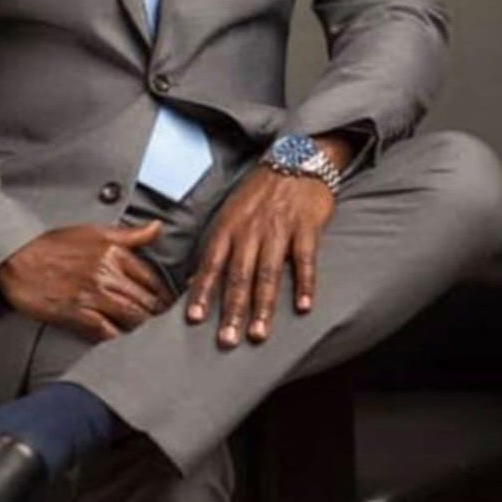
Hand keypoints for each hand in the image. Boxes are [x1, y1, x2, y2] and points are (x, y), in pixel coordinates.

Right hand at [0, 220, 173, 341]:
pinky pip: (107, 331)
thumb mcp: (94, 231)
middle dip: (156, 314)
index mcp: (114, 253)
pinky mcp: (76, 313)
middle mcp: (107, 274)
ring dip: (140, 327)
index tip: (166, 304)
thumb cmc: (52, 245)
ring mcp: (92, 295)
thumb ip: (130, 234)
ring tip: (142, 331)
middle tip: (160, 322)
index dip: (163, 294)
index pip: (152, 278)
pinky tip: (120, 338)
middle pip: (146, 301)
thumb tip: (157, 228)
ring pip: (131, 317)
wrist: (16, 259)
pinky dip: (117, 337)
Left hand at [185, 167, 335, 347]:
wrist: (295, 161)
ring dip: (263, 307)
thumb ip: (216, 249)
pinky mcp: (306, 228)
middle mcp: (250, 230)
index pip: (211, 264)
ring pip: (268, 274)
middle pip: (238, 276)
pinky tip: (303, 307)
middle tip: (227, 340)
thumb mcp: (230, 215)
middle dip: (232, 310)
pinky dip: (305, 285)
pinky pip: (305, 261)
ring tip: (258, 334)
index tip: (195, 319)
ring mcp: (279, 229)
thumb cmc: (259, 194)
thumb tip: (195, 283)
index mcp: (228, 227)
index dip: (203, 292)